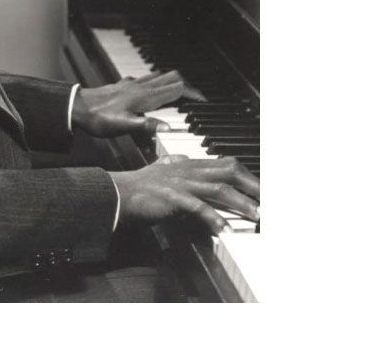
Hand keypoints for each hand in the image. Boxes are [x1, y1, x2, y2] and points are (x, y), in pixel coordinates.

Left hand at [72, 70, 203, 138]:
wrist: (76, 107)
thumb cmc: (98, 118)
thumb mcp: (123, 126)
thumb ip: (146, 126)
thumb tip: (168, 127)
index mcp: (145, 97)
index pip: (176, 89)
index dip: (193, 94)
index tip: (204, 101)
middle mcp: (140, 87)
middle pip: (172, 78)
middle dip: (187, 86)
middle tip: (195, 98)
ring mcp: (132, 84)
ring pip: (159, 76)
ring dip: (173, 82)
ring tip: (180, 93)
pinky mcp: (123, 85)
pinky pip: (146, 79)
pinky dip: (156, 83)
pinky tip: (152, 92)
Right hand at [109, 157, 259, 234]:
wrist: (119, 191)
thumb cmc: (139, 183)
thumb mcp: (160, 167)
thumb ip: (174, 162)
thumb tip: (181, 158)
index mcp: (190, 164)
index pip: (226, 163)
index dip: (247, 175)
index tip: (260, 188)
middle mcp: (190, 170)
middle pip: (229, 172)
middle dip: (252, 186)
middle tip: (269, 200)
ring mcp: (182, 184)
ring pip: (219, 189)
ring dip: (241, 202)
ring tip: (257, 215)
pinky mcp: (174, 198)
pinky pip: (198, 208)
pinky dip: (214, 218)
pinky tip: (225, 230)